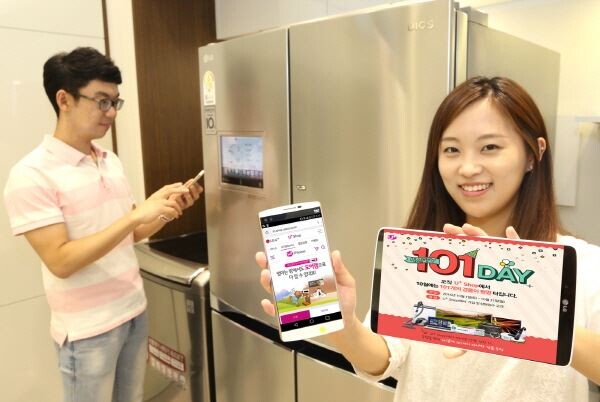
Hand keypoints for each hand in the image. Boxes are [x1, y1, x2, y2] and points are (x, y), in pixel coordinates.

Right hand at [131, 183, 188, 223]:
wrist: (136, 216)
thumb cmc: (142, 211)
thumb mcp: (150, 203)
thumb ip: (157, 201)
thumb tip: (163, 203)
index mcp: (156, 195)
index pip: (166, 187)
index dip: (174, 185)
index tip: (181, 184)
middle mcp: (158, 197)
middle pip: (171, 190)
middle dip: (180, 190)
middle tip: (187, 191)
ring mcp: (159, 202)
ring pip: (174, 203)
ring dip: (178, 208)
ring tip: (180, 213)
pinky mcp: (160, 209)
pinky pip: (172, 210)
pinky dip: (175, 213)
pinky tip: (175, 216)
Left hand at [170, 178, 203, 209]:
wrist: (166, 203)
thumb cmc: (174, 194)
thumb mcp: (180, 189)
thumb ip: (186, 185)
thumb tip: (192, 180)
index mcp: (192, 194)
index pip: (199, 190)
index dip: (197, 186)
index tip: (194, 182)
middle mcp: (191, 200)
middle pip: (196, 196)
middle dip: (194, 191)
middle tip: (191, 186)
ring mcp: (186, 205)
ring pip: (190, 202)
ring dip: (188, 196)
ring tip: (184, 192)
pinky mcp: (180, 208)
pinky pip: (181, 204)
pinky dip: (179, 199)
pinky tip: (175, 196)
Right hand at [255, 250, 358, 328]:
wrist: (344, 324)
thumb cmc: (344, 302)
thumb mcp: (346, 283)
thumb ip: (340, 269)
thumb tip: (335, 254)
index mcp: (309, 274)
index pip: (293, 261)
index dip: (281, 252)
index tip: (274, 245)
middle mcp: (298, 285)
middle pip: (278, 273)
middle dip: (267, 264)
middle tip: (264, 259)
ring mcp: (294, 300)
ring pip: (275, 289)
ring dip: (267, 282)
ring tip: (267, 276)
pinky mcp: (292, 315)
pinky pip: (278, 312)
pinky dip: (270, 307)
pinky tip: (268, 303)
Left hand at [440, 223, 519, 358]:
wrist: (538, 327)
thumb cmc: (506, 326)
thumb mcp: (482, 334)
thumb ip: (464, 342)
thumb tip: (445, 355)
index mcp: (479, 282)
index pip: (462, 265)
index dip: (449, 253)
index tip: (435, 243)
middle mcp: (491, 271)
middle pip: (473, 250)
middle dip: (460, 238)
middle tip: (447, 230)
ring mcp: (507, 268)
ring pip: (493, 246)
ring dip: (480, 235)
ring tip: (466, 228)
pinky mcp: (526, 268)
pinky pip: (522, 250)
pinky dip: (517, 240)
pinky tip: (510, 232)